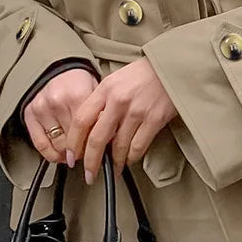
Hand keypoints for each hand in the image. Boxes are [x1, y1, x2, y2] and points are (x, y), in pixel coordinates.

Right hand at [23, 68, 99, 163]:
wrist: (58, 68)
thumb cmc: (79, 83)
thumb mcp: (96, 93)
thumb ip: (101, 114)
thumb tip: (109, 141)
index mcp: (77, 95)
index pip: (87, 132)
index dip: (94, 146)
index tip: (97, 151)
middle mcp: (58, 102)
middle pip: (73, 141)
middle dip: (82, 150)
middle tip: (86, 151)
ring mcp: (42, 109)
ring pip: (58, 145)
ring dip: (67, 153)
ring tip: (73, 153)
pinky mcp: (29, 114)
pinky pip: (40, 144)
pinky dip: (50, 154)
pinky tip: (58, 155)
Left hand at [65, 59, 177, 183]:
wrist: (170, 67)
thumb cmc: (142, 74)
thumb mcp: (115, 80)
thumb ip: (101, 102)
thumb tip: (89, 129)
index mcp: (105, 89)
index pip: (81, 120)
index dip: (73, 142)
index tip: (71, 156)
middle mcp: (118, 100)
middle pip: (97, 139)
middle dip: (90, 162)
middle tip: (88, 174)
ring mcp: (137, 111)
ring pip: (118, 147)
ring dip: (113, 163)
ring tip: (112, 169)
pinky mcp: (154, 119)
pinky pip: (137, 147)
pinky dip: (131, 157)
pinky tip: (128, 160)